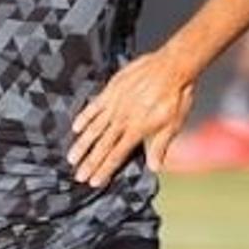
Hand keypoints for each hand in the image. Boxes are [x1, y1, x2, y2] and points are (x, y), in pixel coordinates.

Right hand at [68, 50, 195, 186]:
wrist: (173, 67)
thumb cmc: (176, 95)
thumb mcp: (173, 125)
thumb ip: (160, 146)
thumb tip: (154, 167)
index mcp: (137, 130)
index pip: (116, 155)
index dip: (104, 170)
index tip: (94, 181)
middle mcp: (123, 119)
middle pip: (102, 146)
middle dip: (90, 163)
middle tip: (79, 176)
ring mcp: (115, 104)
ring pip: (94, 128)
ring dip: (82, 145)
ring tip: (72, 157)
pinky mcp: (112, 90)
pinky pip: (94, 106)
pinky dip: (84, 117)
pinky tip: (76, 127)